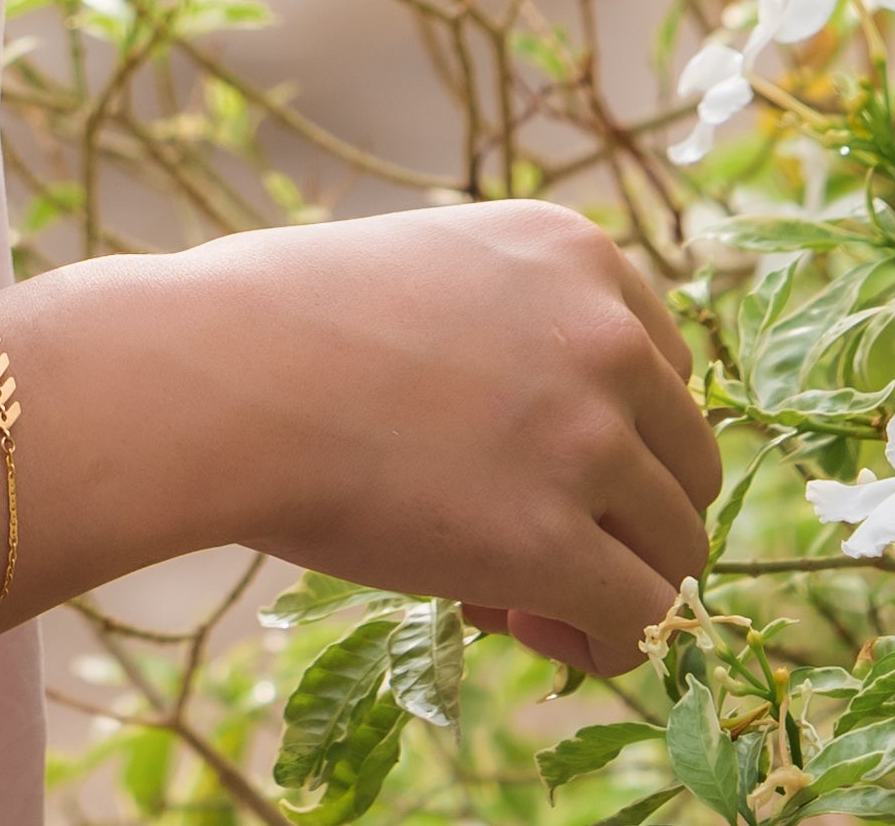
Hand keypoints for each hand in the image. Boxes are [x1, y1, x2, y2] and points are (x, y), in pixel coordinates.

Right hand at [180, 201, 719, 673]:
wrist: (209, 373)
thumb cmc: (277, 318)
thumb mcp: (427, 268)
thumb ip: (510, 323)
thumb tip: (547, 443)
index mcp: (573, 250)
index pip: (664, 369)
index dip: (611, 436)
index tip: (534, 466)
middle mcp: (603, 333)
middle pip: (686, 460)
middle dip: (619, 515)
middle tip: (518, 542)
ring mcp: (586, 437)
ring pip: (675, 548)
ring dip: (609, 583)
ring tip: (510, 596)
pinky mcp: (550, 540)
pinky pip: (642, 621)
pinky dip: (603, 643)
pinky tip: (533, 632)